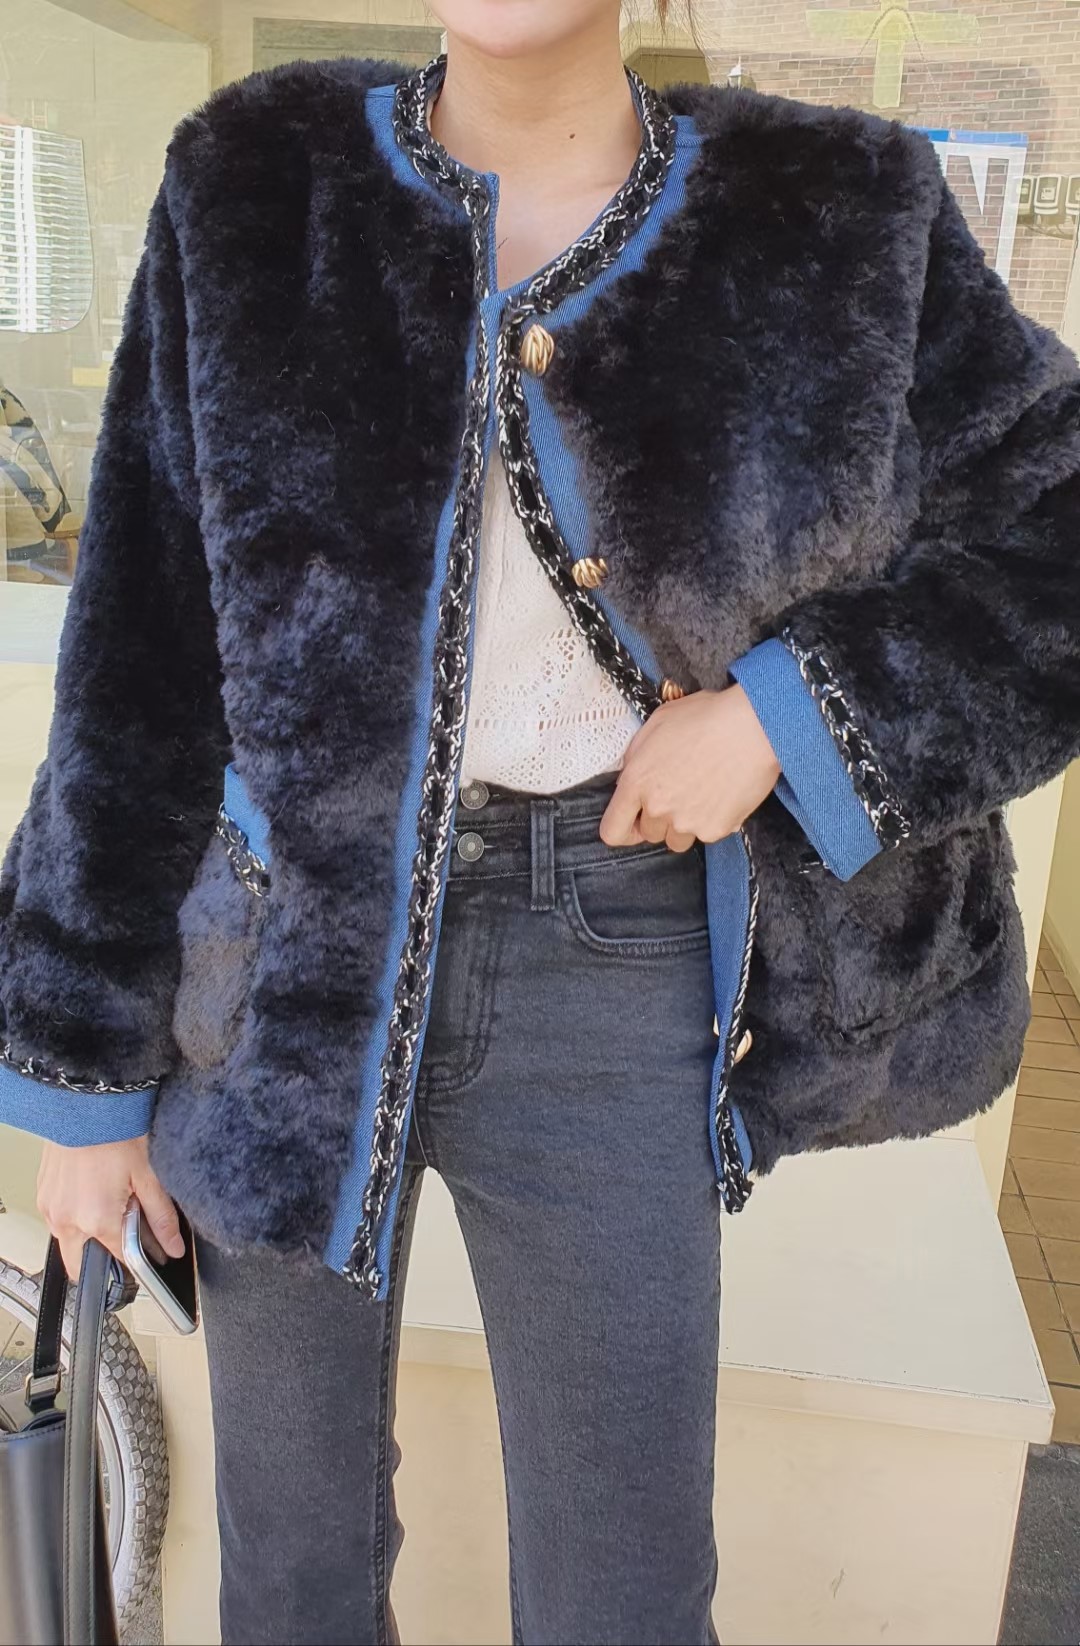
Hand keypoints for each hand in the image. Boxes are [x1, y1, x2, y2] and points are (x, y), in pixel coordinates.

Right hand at [37, 1136, 183, 1280]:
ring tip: (110, 1201)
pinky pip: (58, 1219)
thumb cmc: (116, 1133)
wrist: (86, 1103)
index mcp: (96, 1221)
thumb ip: (161, 1218)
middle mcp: (67, 1221)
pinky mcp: (42, 1196)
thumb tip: (173, 1247)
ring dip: (88, 1234)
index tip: (149, 1250)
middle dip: (104, 1257)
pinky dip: (75, 1215)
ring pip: (69, 1241)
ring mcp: (50, 1209)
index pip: (119, 1259)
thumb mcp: (147, 1177)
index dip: (138, 1257)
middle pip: (83, 1263)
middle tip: (125, 1230)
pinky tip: (93, 1192)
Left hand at [600, 685, 780, 850]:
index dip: (622, 830)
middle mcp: (657, 807)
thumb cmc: (706, 717)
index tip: (632, 824)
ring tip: (702, 794)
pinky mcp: (715, 830)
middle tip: (681, 792)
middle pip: (650, 834)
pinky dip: (713, 820)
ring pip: (677, 840)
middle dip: (660, 818)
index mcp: (636, 781)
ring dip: (684, 825)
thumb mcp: (657, 724)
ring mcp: (686, 822)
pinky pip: (707, 835)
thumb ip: (637, 755)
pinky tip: (723, 794)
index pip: (612, 830)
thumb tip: (631, 776)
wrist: (752, 726)